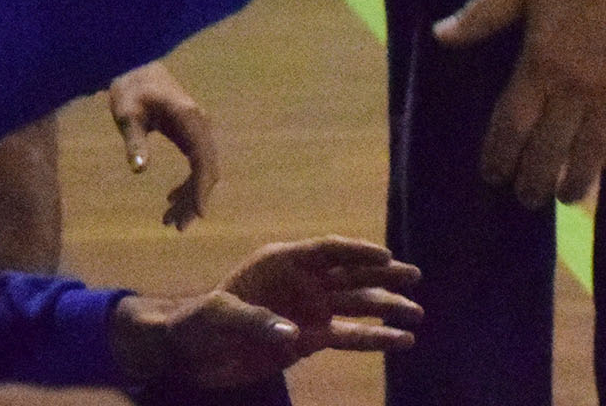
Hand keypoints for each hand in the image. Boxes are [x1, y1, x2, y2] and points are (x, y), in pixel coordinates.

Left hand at [106, 61, 218, 228]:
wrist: (136, 65)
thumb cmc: (130, 88)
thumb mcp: (127, 114)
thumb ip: (134, 140)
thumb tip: (139, 168)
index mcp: (188, 119)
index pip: (203, 159)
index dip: (202, 188)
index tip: (198, 214)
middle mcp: (199, 124)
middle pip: (207, 168)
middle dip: (195, 199)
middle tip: (176, 227)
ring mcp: (197, 128)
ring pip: (203, 168)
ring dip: (191, 194)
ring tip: (170, 220)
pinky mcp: (190, 132)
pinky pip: (196, 162)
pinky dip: (188, 182)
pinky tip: (170, 198)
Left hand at [108, 238, 421, 387]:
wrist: (189, 355)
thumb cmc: (198, 323)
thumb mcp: (217, 315)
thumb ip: (254, 320)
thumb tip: (293, 334)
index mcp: (282, 262)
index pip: (326, 250)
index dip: (356, 252)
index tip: (384, 258)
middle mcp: (303, 282)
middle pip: (350, 274)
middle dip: (383, 276)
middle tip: (415, 277)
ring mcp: (310, 310)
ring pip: (357, 306)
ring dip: (386, 308)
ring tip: (416, 314)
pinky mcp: (310, 340)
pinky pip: (348, 338)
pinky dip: (374, 340)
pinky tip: (401, 342)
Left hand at [436, 0, 605, 208]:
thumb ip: (484, 11)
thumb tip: (440, 35)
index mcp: (540, 62)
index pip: (511, 128)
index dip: (499, 159)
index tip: (493, 176)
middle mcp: (575, 87)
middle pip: (547, 154)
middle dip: (533, 184)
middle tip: (527, 199)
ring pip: (590, 159)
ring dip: (574, 185)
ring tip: (567, 196)